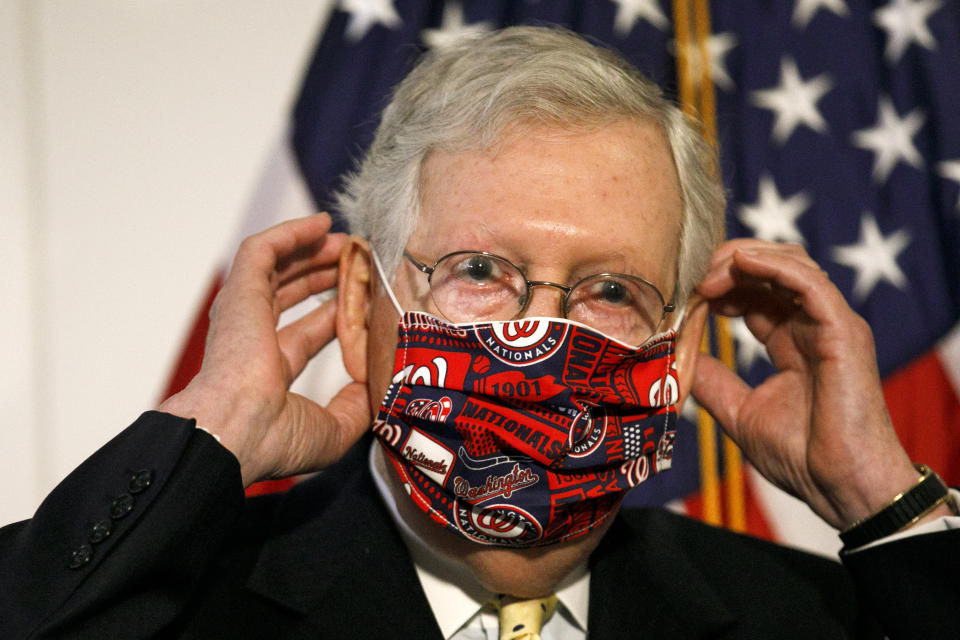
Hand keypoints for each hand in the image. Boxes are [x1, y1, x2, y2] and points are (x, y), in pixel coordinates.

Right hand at [159, 214, 370, 486]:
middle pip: (291, 294)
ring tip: (347, 240)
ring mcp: (243, 313)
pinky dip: (291, 232)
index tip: (364, 299)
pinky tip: (321, 223)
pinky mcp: (239, 291)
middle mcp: (253, 339)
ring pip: (277, 266)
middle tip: (357, 260)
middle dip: (324, 274)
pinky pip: (262, 249)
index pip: (307, 332)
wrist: (235, 431)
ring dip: (312, 249)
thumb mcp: (331, 428)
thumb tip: (373, 388)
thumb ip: (356, 407)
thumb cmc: (273, 438)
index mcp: (269, 371)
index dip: (336, 314)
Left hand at [691, 239, 939, 529]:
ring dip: (743, 260)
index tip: (686, 294)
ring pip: (790, 264)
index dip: (718, 286)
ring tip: (708, 276)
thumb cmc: (802, 459)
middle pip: (769, 270)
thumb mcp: (740, 412)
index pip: (754, 294)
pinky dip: (773, 266)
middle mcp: (812, 326)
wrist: (840, 487)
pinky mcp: (844, 330)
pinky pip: (809, 281)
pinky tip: (740, 264)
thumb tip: (680, 358)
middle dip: (726, 264)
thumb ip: (713, 381)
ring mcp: (830, 324)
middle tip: (691, 276)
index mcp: (791, 341)